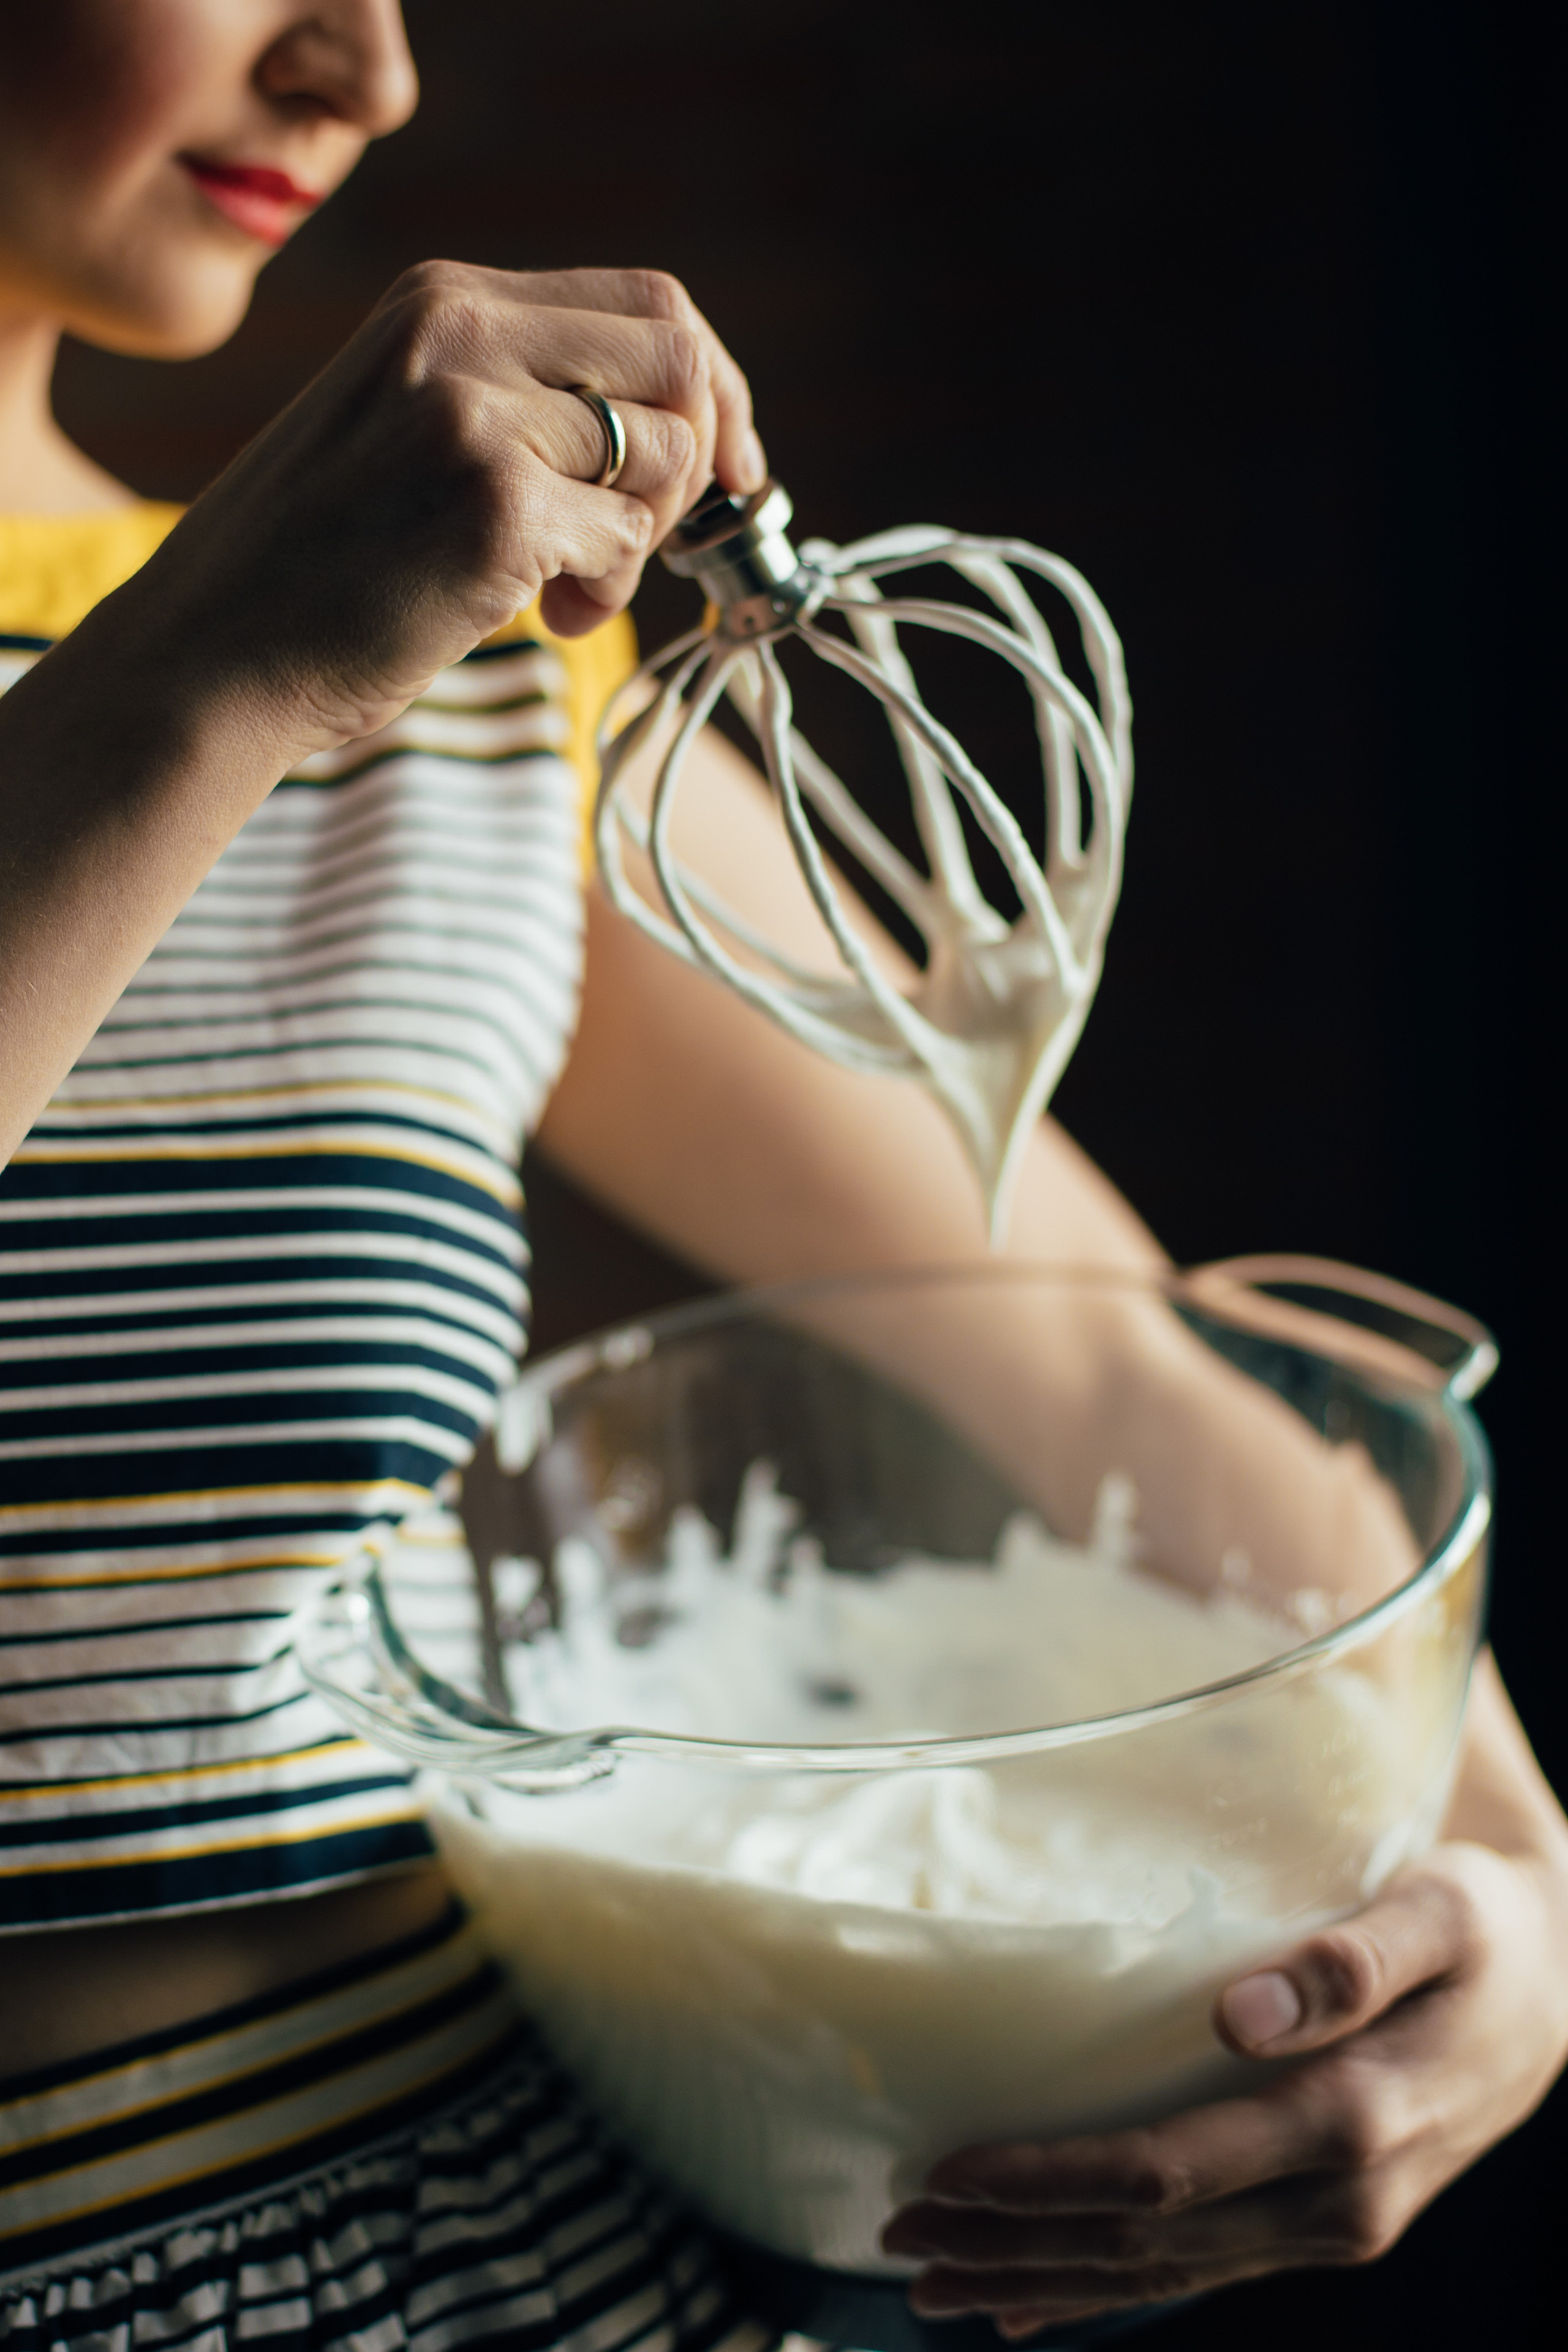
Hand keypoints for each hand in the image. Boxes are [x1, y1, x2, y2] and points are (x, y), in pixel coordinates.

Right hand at [104, 261, 763, 759]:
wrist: (213, 650)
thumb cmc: (319, 562)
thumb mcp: (408, 421)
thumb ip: (521, 392)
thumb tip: (687, 424)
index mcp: (444, 297)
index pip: (647, 304)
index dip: (710, 390)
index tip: (728, 465)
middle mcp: (462, 329)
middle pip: (680, 360)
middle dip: (700, 460)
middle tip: (648, 539)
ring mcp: (477, 412)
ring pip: (663, 457)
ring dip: (641, 545)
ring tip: (564, 595)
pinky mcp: (496, 504)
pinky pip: (627, 540)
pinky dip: (606, 594)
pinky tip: (539, 618)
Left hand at [880, 1661, 1567, 2334]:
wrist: (1557, 1987)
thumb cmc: (1481, 1927)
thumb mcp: (1439, 1914)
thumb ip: (1350, 1960)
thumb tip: (1240, 2010)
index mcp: (1354, 2123)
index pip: (1165, 2175)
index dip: (1050, 2181)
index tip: (949, 2171)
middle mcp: (1336, 2201)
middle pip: (1145, 2245)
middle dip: (1016, 2247)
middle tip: (897, 2241)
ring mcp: (1328, 2228)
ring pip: (1161, 2276)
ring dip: (1043, 2281)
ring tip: (934, 2283)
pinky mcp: (1320, 2225)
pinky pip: (1198, 2273)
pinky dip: (1108, 2293)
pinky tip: (1036, 2306)